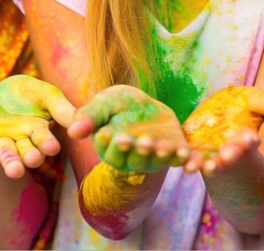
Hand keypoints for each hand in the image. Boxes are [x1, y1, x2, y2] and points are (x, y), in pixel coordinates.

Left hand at [0, 74, 75, 177]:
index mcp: (38, 132)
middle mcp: (18, 140)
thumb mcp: (48, 95)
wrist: (0, 90)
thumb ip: (62, 108)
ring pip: (2, 153)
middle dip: (26, 158)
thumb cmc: (30, 93)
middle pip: (23, 152)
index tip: (52, 147)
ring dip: (7, 161)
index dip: (47, 144)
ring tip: (12, 169)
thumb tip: (83, 122)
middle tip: (30, 162)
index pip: (43, 140)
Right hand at [68, 85, 189, 172]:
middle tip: (141, 140)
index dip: (112, 144)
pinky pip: (180, 158)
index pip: (112, 151)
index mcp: (112, 150)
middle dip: (139, 149)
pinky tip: (192, 158)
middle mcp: (133, 158)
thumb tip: (71, 131)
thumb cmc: (117, 104)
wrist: (142, 102)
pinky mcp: (174, 150)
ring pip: (158, 159)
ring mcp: (154, 156)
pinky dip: (186, 160)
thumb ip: (90, 117)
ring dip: (163, 155)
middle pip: (136, 158)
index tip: (109, 134)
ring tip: (169, 149)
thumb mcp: (103, 104)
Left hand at [182, 85, 263, 174]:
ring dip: (199, 163)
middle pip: (227, 155)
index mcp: (245, 139)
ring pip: (203, 160)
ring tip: (194, 167)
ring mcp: (206, 152)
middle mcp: (226, 150)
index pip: (248, 142)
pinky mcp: (188, 148)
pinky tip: (172, 157)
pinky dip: (176, 155)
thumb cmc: (243, 108)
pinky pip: (180, 154)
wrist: (219, 113)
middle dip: (226, 157)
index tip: (250, 140)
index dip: (248, 142)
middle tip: (223, 157)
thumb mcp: (260, 102)